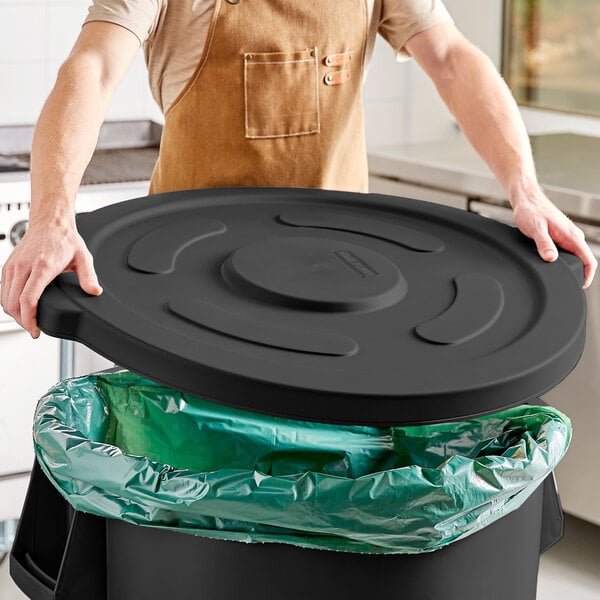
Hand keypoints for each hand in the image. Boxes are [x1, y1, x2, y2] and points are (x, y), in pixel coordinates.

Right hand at [1, 222, 101, 337]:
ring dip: (14, 314)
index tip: (36, 330)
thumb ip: (89, 276)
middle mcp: (24, 267)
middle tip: (34, 329)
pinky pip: (3, 290)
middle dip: (22, 321)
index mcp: (42, 267)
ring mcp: (13, 266)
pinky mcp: (8, 266)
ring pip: (5, 299)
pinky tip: (19, 308)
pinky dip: (8, 303)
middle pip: (14, 303)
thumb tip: (95, 291)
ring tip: (28, 321)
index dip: (29, 319)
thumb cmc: (64, 239)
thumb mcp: (83, 258)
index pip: (28, 299)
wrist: (50, 222)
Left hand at [512, 191, 596, 288]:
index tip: (581, 285)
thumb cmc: (531, 211)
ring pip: (573, 256)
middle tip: (564, 284)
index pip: (589, 260)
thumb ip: (544, 244)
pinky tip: (551, 265)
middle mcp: (572, 236)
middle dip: (577, 273)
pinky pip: (566, 251)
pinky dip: (562, 260)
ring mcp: (567, 236)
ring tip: (557, 276)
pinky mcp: (560, 236)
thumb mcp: (536, 229)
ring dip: (568, 267)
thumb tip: (551, 259)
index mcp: (571, 236)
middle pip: (582, 260)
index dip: (587, 275)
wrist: (527, 200)